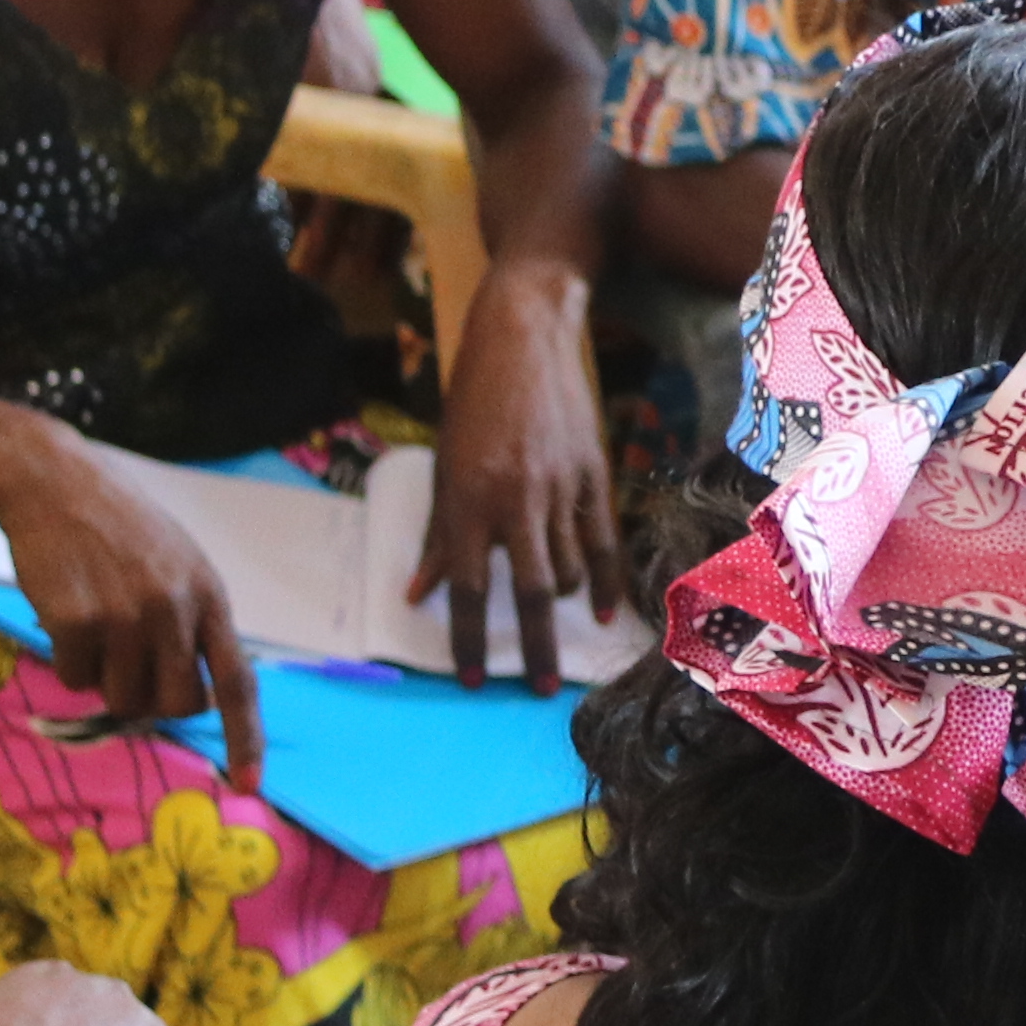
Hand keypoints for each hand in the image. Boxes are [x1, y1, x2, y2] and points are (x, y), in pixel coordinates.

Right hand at [0, 435, 264, 789]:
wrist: (53, 482)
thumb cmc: (117, 529)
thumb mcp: (176, 564)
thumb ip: (191, 623)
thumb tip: (191, 700)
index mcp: (209, 595)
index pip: (237, 680)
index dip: (244, 737)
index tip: (248, 784)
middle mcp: (175, 609)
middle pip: (173, 706)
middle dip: (151, 702)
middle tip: (127, 666)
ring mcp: (126, 617)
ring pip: (121, 700)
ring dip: (105, 679)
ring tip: (96, 624)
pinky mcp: (76, 622)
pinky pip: (74, 681)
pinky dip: (68, 663)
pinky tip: (66, 615)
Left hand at [415, 266, 628, 690]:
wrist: (524, 336)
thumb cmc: (473, 399)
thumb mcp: (442, 464)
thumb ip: (438, 532)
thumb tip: (420, 591)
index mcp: (467, 499)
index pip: (467, 586)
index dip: (468, 638)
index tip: (471, 679)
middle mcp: (515, 499)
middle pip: (528, 592)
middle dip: (533, 648)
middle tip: (538, 690)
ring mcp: (561, 487)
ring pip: (568, 570)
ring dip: (562, 611)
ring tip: (558, 637)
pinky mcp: (595, 473)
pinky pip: (603, 541)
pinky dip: (605, 580)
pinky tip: (604, 611)